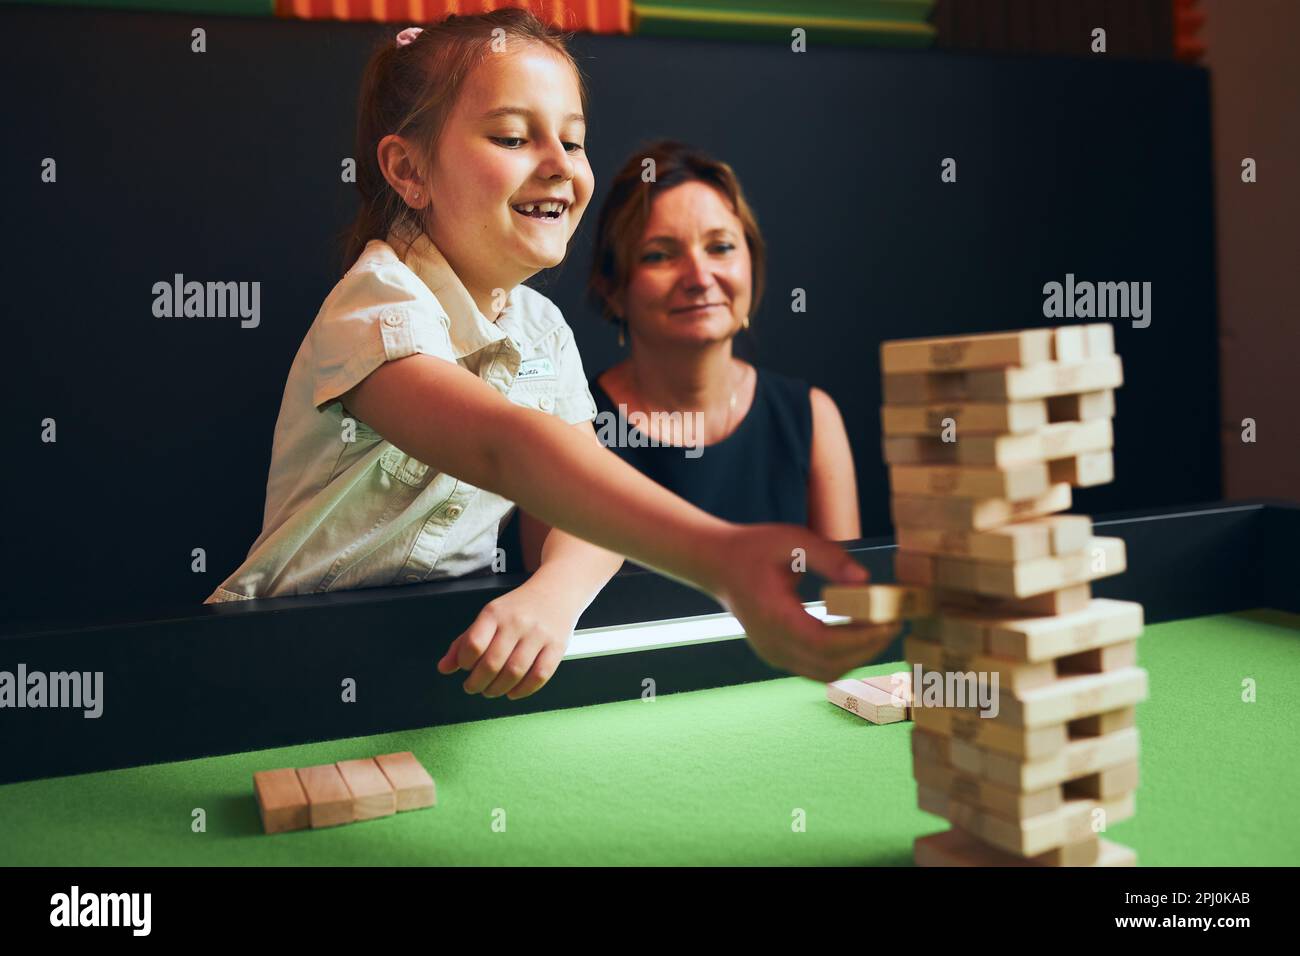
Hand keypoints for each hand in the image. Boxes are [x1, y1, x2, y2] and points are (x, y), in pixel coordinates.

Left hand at [437, 583, 574, 699]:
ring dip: (498, 689)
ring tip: (491, 690)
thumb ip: (464, 641)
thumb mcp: (489, 616)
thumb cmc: (519, 607)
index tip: (464, 667)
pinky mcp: (557, 646)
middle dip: (477, 683)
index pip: (474, 644)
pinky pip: (539, 675)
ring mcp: (539, 635)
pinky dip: (523, 690)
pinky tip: (513, 692)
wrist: (557, 589)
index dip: (464, 662)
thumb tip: (444, 668)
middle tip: (473, 687)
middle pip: (493, 663)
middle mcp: (517, 623)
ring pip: (515, 672)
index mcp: (495, 613)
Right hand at [702, 524, 900, 682]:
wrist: (717, 564)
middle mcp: (771, 644)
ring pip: (825, 672)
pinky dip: (843, 657)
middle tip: (894, 622)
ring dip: (858, 656)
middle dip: (868, 647)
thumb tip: (865, 580)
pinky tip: (859, 635)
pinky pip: (817, 668)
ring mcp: (773, 654)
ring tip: (881, 628)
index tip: (888, 620)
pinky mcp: (778, 655)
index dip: (860, 638)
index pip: (824, 643)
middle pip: (829, 663)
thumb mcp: (792, 540)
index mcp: (773, 616)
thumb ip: (830, 558)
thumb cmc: (754, 548)